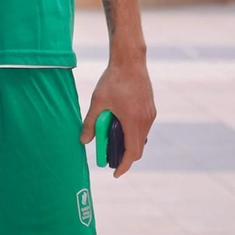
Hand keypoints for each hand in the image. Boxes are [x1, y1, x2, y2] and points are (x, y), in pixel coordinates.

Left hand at [80, 56, 155, 177]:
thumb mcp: (97, 102)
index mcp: (132, 121)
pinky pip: (143, 128)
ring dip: (129, 144)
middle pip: (138, 148)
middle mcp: (145, 120)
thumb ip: (90, 123)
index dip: (124, 166)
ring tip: (113, 142)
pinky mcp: (150, 108)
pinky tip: (121, 127)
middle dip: (125, 157)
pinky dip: (133, 133)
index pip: (132, 153)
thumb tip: (83, 141)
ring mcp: (150, 114)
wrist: (130, 60)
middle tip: (111, 159)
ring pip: (141, 138)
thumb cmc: (113, 80)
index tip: (115, 173)